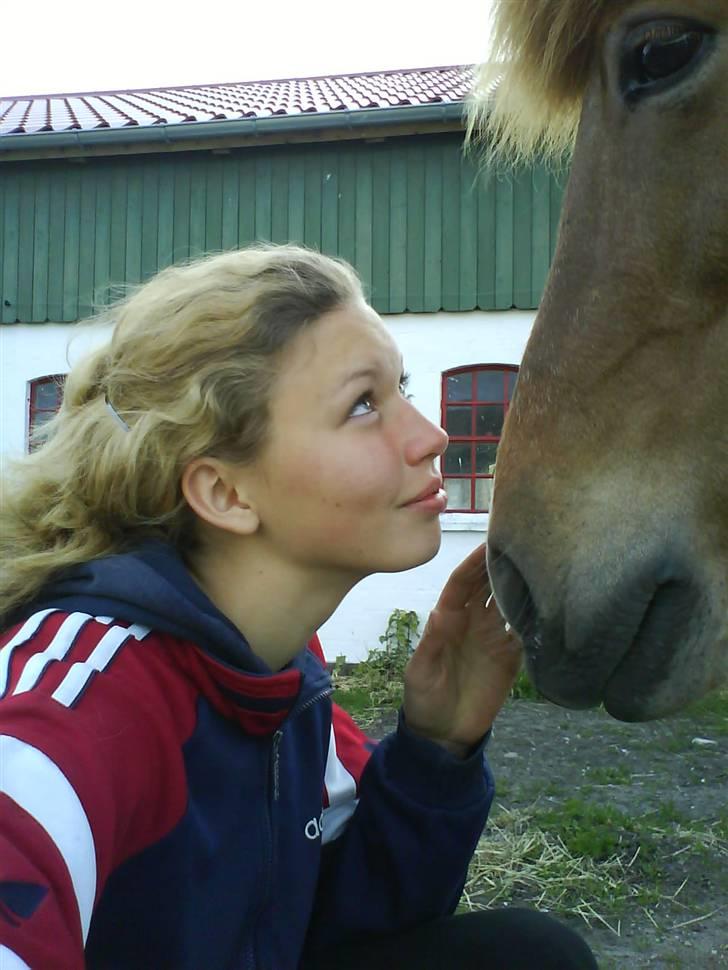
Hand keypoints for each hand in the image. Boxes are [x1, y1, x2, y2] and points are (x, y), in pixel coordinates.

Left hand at [403, 543, 521, 756]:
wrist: (443, 734)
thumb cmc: (423, 699)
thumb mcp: (421, 672)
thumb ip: (433, 643)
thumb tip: (442, 612)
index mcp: (448, 619)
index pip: (462, 583)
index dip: (473, 563)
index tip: (488, 542)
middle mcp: (473, 621)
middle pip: (488, 585)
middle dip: (500, 562)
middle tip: (522, 540)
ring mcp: (494, 637)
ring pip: (510, 601)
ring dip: (522, 583)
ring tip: (542, 562)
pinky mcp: (512, 657)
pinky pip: (526, 631)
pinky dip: (537, 617)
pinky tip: (552, 601)